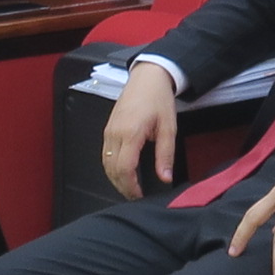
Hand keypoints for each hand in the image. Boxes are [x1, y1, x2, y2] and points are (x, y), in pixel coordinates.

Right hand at [102, 63, 180, 198]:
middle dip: (122, 187)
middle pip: (112, 170)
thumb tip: (165, 177)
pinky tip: (123, 173)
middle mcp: (115, 133)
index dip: (130, 187)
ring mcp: (109, 131)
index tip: (139, 196)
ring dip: (115, 179)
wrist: (147, 77)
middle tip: (135, 196)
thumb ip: (166, 155)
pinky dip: (112, 168)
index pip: (124, 169)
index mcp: (130, 133)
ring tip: (130, 188)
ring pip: (105, 164)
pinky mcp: (107, 129)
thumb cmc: (158, 99)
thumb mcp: (168, 127)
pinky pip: (105, 155)